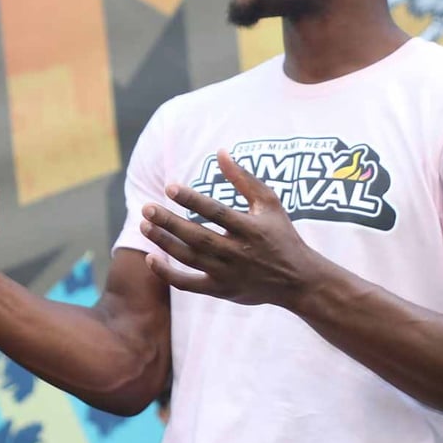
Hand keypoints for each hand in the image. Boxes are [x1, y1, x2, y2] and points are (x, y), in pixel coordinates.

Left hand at [139, 149, 327, 307]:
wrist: (298, 281)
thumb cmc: (281, 235)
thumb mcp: (269, 203)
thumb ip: (243, 178)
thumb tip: (219, 152)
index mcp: (251, 229)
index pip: (217, 212)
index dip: (192, 200)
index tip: (169, 187)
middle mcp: (238, 252)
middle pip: (198, 237)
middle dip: (169, 222)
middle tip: (147, 207)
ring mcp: (228, 274)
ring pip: (189, 258)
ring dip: (164, 242)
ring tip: (144, 225)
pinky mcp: (221, 290)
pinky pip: (188, 284)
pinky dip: (168, 274)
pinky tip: (151, 258)